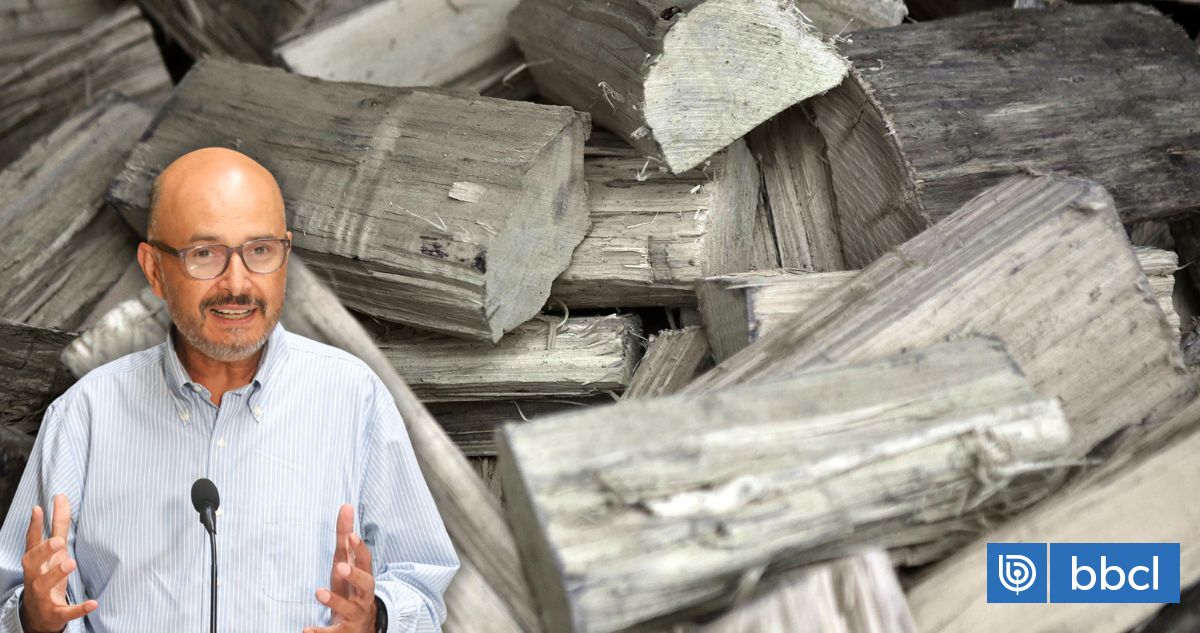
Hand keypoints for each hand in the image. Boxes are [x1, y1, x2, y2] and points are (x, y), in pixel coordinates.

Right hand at [20, 495, 96, 632]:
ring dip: (57, 574)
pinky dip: (79, 608)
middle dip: (44, 551)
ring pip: (44, 585)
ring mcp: (42, 595)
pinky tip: (93, 603)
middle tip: (58, 541)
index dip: (34, 526)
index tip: (38, 508)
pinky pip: (66, 611)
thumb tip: (61, 497)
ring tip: (71, 563)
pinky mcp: (54, 612)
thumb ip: (58, 526)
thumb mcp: (53, 551)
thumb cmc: (47, 575)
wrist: (40, 615)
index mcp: (35, 562)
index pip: (32, 542)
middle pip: (33, 563)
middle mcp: (35, 577)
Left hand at [303, 504, 376, 632]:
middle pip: (365, 584)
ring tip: (318, 592)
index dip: (360, 549)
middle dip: (354, 575)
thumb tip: (346, 506)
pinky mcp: (344, 632)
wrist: (362, 627)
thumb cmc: (352, 589)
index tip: (351, 536)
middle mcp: (363, 596)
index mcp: (364, 577)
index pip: (366, 561)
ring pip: (349, 609)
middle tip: (340, 567)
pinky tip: (305, 630)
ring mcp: (355, 615)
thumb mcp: (348, 564)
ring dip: (334, 600)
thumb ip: (346, 538)